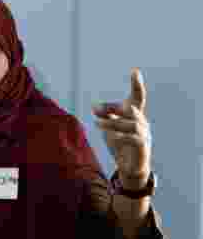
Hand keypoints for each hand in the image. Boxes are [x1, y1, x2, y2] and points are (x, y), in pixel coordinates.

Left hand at [92, 69, 150, 186]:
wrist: (130, 168)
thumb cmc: (120, 145)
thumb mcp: (109, 128)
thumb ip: (104, 116)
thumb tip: (95, 106)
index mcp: (135, 115)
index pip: (138, 96)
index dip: (137, 84)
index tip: (135, 71)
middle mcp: (142, 122)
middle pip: (131, 108)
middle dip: (115, 108)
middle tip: (97, 110)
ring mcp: (144, 134)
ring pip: (130, 123)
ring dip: (112, 123)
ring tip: (97, 124)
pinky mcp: (142, 147)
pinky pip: (132, 138)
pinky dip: (120, 136)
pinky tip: (110, 137)